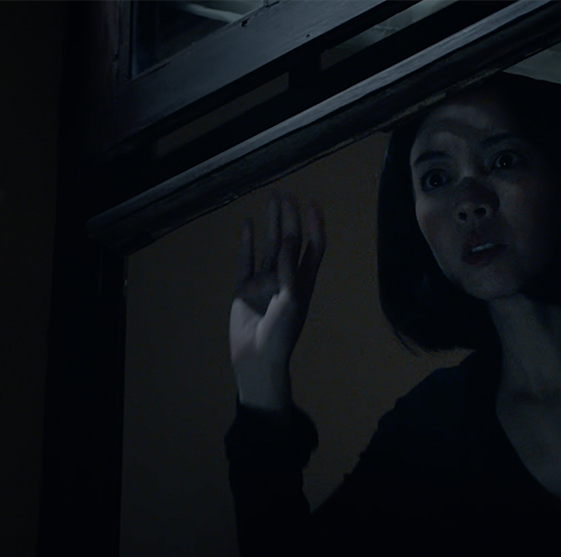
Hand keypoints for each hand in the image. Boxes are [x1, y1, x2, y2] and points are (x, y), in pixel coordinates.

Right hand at [230, 192, 325, 410]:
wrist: (257, 358)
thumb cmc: (281, 334)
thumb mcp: (290, 300)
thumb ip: (289, 269)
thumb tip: (289, 238)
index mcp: (304, 282)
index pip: (313, 248)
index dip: (315, 226)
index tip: (312, 203)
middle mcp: (286, 278)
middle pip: (291, 241)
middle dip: (290, 218)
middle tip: (285, 194)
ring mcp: (264, 282)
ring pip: (270, 246)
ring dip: (272, 224)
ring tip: (271, 200)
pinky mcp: (245, 288)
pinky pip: (246, 260)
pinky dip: (246, 243)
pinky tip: (248, 225)